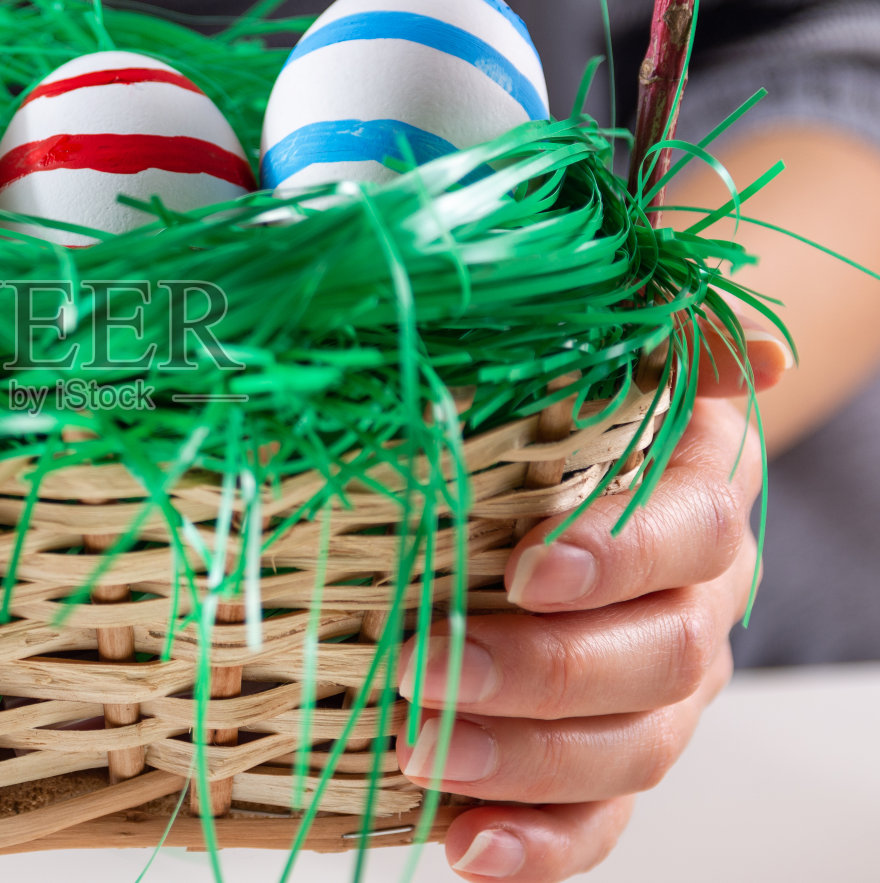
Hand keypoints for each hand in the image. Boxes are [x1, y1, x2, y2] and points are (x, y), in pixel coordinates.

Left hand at [396, 319, 788, 880]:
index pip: (690, 533)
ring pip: (628, 751)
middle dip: (540, 673)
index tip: (527, 570)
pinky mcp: (614, 758)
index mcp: (699, 501)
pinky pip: (598, 821)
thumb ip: (668, 341)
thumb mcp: (618, 359)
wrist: (600, 473)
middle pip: (655, 659)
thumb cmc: (585, 413)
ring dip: (526, 764)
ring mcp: (661, 695)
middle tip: (423, 666)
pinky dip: (538, 845)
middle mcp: (696, 607)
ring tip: (424, 753)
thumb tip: (750, 356)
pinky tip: (466, 850)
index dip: (617, 556)